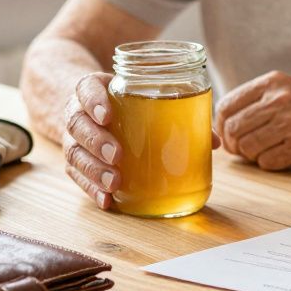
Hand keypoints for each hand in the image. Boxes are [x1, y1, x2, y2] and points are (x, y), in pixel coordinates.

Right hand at [62, 71, 221, 208]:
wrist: (91, 107)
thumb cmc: (125, 102)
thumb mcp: (143, 94)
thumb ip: (176, 111)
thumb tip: (215, 141)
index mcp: (94, 89)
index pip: (86, 89)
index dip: (94, 101)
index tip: (107, 114)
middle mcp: (78, 113)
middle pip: (78, 125)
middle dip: (96, 141)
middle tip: (116, 154)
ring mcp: (74, 139)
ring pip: (75, 153)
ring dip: (93, 170)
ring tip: (114, 182)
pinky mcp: (76, 163)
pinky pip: (77, 177)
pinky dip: (91, 189)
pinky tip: (106, 201)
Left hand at [216, 71, 290, 169]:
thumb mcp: (282, 91)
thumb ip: (252, 102)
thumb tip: (217, 126)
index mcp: (272, 82)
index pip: (227, 106)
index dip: (221, 125)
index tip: (228, 134)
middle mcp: (281, 99)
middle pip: (234, 129)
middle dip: (234, 144)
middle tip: (241, 148)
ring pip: (248, 147)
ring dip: (251, 155)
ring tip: (263, 149)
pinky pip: (266, 162)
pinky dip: (268, 162)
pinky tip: (280, 153)